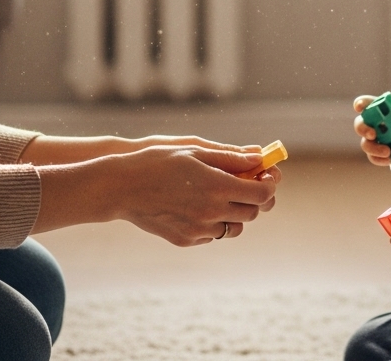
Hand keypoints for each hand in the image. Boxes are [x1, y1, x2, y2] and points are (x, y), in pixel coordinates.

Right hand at [109, 144, 278, 244]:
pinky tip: (201, 207)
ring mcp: (198, 229)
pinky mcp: (186, 240)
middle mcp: (211, 212)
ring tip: (223, 196)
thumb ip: (231, 158)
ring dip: (236, 213)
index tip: (265, 176)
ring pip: (235, 227)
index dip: (268, 185)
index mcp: (217, 186)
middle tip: (247, 184)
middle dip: (255, 198)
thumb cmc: (158, 162)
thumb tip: (259, 159)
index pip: (261, 194)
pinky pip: (212, 236)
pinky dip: (215, 223)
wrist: (121, 187)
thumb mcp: (195, 151)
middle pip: (252, 212)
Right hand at [352, 94, 390, 166]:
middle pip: (359, 125)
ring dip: (374, 148)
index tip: (359, 107)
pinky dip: (381, 159)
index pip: (364, 103)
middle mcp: (371, 123)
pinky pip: (373, 157)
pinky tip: (390, 159)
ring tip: (388, 151)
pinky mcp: (376, 153)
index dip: (360, 104)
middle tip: (372, 134)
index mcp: (377, 108)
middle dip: (364, 129)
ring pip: (365, 144)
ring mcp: (372, 140)